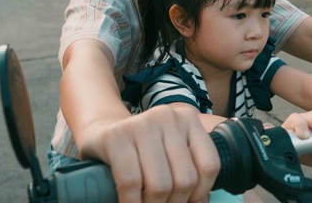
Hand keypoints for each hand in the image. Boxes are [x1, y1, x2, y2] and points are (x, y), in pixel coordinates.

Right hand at [78, 105, 219, 202]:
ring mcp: (141, 124)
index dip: (201, 194)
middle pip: (185, 178)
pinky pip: (131, 182)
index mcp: (188, 119)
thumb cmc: (142, 149)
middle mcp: (168, 117)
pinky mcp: (116, 136)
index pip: (209, 165)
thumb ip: (187, 168)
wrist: (101, 131)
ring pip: (160, 184)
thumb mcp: (170, 150)